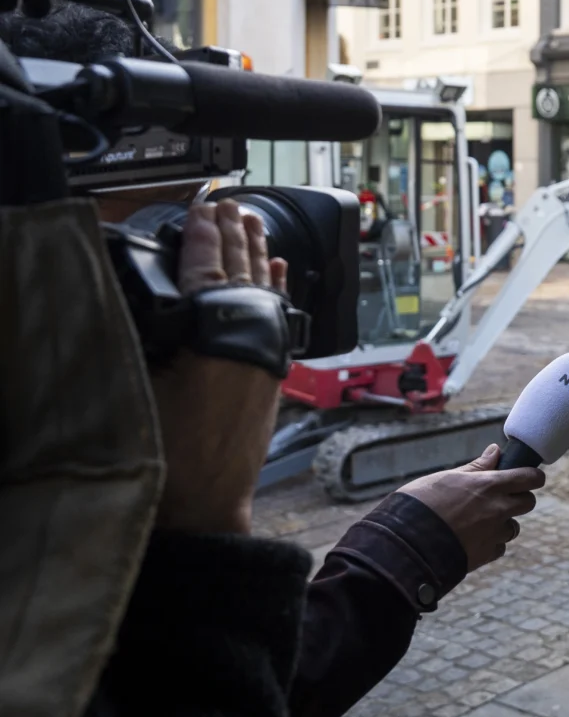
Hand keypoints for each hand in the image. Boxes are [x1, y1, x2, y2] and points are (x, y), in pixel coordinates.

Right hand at [150, 201, 288, 535]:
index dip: (202, 238)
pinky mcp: (272, 380)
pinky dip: (277, 291)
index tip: (202, 209)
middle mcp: (254, 344)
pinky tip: (279, 271)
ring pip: (266, 293)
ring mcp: (268, 362)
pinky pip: (280, 320)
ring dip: (257, 256)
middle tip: (230, 205)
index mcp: (220, 339)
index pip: (208, 271)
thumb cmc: (169, 461)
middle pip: (243, 275)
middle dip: (235, 237)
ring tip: (254, 223)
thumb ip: (146, 335)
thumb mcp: (139, 386)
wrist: (203, 511)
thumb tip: (146, 299)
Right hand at [400, 444, 546, 569]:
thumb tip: (495, 451)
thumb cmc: (420, 504)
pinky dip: (490, 543)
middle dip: (519, 498)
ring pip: (513, 527)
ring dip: (502, 523)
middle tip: (501, 498)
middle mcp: (497, 509)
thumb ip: (476, 467)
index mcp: (489, 485)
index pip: (530, 478)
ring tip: (477, 521)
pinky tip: (470, 539)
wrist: (406, 543)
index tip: (527, 476)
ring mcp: (493, 533)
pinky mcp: (485, 554)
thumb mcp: (447, 478)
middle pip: (528, 502)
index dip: (532, 476)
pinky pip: (499, 547)